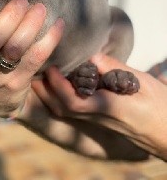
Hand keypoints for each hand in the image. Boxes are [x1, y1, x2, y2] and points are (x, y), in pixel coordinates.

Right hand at [0, 0, 63, 117]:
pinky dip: (51, 38)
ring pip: (25, 52)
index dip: (3, 21)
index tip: (17, 1)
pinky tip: (59, 23)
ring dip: (35, 27)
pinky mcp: (25, 80)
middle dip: (19, 21)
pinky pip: (40, 58)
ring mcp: (9, 77)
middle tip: (27, 1)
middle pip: (9, 47)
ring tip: (42, 8)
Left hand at [32, 54, 166, 160]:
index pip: (72, 101)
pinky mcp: (99, 119)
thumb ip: (112, 69)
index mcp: (106, 108)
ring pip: (65, 110)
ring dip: (50, 94)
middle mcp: (96, 116)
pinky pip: (74, 109)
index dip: (58, 85)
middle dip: (44, 91)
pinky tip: (61, 83)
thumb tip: (89, 57)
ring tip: (41, 74)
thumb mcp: (137, 82)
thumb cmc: (157, 105)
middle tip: (35, 69)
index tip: (50, 67)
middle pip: (62, 108)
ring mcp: (97, 120)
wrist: (166, 131)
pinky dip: (61, 96)